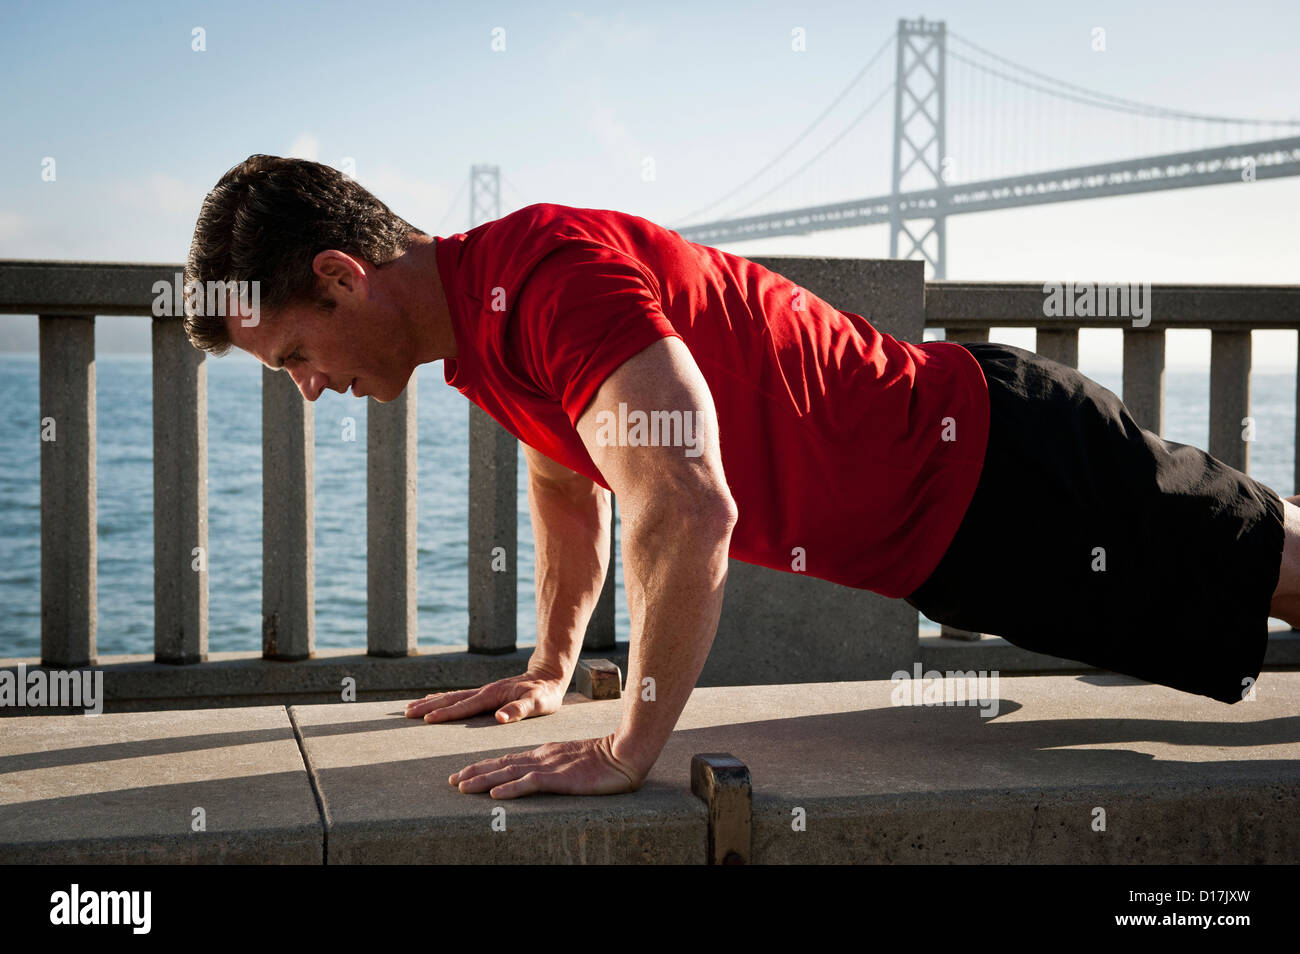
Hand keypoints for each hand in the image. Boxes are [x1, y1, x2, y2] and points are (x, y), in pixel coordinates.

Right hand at [405, 669, 566, 723]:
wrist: (549, 675)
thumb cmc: (545, 693)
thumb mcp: (537, 703)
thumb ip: (518, 710)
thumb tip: (499, 718)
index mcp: (492, 696)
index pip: (464, 706)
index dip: (446, 714)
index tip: (426, 719)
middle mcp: (484, 692)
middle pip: (450, 699)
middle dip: (428, 707)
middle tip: (406, 713)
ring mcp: (483, 692)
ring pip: (451, 697)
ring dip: (430, 703)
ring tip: (410, 708)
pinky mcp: (486, 694)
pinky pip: (458, 697)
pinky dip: (442, 699)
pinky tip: (433, 701)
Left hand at [449, 734, 642, 797]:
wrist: (626, 752)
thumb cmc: (606, 760)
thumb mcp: (573, 764)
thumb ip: (555, 769)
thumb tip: (539, 778)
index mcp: (545, 754)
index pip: (508, 760)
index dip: (484, 767)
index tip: (465, 774)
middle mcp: (542, 757)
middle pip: (501, 764)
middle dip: (475, 772)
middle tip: (452, 781)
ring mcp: (549, 766)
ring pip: (509, 773)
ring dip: (483, 780)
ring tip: (462, 787)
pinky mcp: (560, 777)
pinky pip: (530, 783)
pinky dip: (510, 788)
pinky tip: (496, 794)